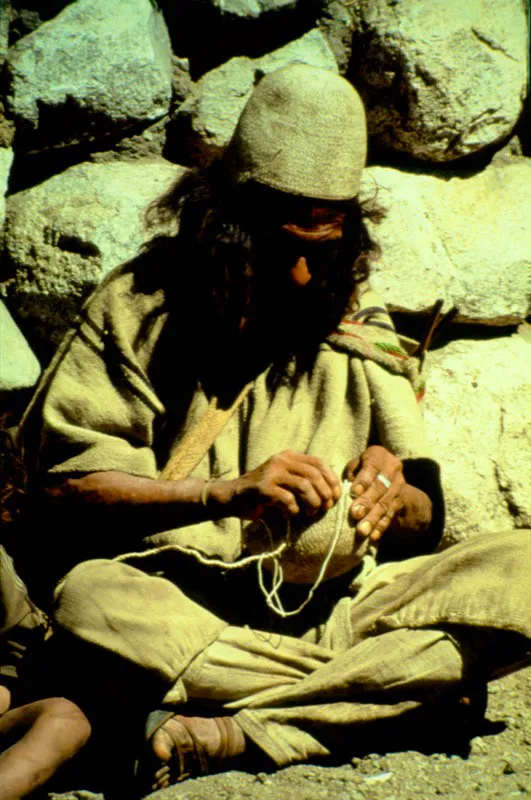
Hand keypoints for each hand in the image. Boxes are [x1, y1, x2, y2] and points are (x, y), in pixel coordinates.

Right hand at [222, 450, 341, 520]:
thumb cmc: (264, 492)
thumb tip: (332, 491)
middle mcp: (280, 461)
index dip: (331, 479)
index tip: (336, 495)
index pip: (319, 462)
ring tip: (311, 513)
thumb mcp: (285, 480)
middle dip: (325, 493)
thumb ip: (303, 479)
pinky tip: (290, 515)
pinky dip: (293, 510)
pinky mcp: (263, 488)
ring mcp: (271, 473)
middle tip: (326, 507)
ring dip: (313, 502)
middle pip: (313, 474)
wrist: (233, 497)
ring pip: (304, 486)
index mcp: (288, 456)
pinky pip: (288, 500)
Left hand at [345, 446, 405, 542]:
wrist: (388, 476)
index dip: (363, 480)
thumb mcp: (355, 465)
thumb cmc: (361, 469)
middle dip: (367, 502)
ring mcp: (399, 485)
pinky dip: (381, 526)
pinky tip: (373, 536)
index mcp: (379, 455)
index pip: (372, 467)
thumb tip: (345, 489)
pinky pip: (391, 515)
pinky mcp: (400, 501)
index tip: (353, 492)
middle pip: (380, 487)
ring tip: (362, 530)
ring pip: (386, 503)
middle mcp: (393, 468)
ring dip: (373, 518)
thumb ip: (351, 474)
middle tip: (354, 514)